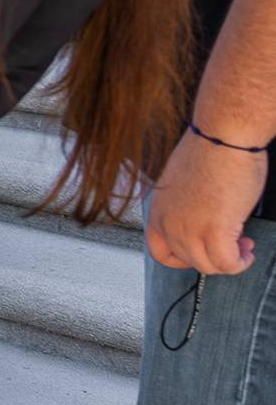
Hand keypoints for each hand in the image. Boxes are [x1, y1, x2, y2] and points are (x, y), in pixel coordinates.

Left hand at [147, 131, 264, 274]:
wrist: (222, 138)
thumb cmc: (208, 151)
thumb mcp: (182, 185)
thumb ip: (184, 207)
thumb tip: (199, 219)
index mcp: (158, 211)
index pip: (160, 252)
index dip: (184, 259)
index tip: (202, 252)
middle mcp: (169, 223)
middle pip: (188, 260)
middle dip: (214, 256)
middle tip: (233, 243)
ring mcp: (189, 228)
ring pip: (207, 266)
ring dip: (229, 261)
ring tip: (243, 245)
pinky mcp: (215, 230)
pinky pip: (226, 263)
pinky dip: (240, 262)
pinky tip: (247, 250)